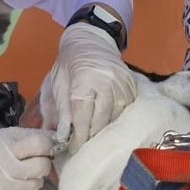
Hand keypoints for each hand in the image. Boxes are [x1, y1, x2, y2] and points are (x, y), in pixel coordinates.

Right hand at [0, 127, 54, 189]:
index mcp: (0, 140)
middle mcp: (7, 158)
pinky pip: (33, 187)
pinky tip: (25, 180)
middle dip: (48, 155)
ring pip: (41, 173)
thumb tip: (43, 136)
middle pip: (44, 155)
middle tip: (43, 156)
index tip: (49, 142)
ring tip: (31, 168)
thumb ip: (14, 138)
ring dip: (41, 171)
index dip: (49, 141)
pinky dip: (34, 183)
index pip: (37, 139)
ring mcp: (9, 178)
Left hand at [46, 22, 136, 150]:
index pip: (83, 116)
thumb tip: (63, 136)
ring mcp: (122, 83)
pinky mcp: (132, 85)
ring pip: (115, 117)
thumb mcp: (57, 84)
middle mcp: (106, 81)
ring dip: (103, 128)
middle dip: (90, 135)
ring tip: (92, 134)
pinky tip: (105, 119)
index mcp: (84, 80)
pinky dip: (115, 117)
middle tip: (82, 145)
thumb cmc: (69, 64)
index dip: (78, 136)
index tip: (73, 148)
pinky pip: (125, 109)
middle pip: (101, 120)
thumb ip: (61, 110)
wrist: (90, 41)